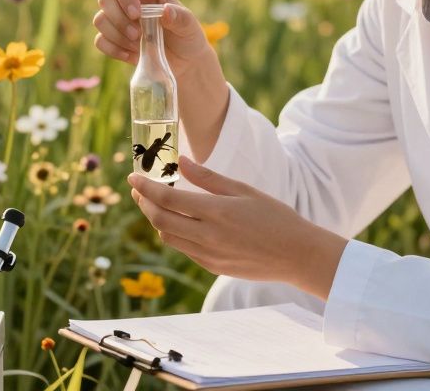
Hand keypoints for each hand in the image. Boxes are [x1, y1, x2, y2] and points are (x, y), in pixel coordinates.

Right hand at [93, 0, 215, 75]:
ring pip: (99, 20)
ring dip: (116, 35)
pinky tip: (130, 56)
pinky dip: (113, 49)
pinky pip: (99, 41)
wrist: (184, 63)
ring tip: (138, 46)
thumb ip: (180, 17)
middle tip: (137, 35)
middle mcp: (127, 0)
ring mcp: (118, 20)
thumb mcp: (190, 26)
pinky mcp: (113, 39)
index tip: (136, 14)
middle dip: (118, 19)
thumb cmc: (187, 38)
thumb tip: (165, 10)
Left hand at [127, 156, 346, 300]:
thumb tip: (181, 161)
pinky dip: (175, 233)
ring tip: (156, 203)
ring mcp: (208, 255)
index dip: (144, 187)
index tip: (132, 177)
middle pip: (159, 220)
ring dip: (157, 219)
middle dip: (144, 203)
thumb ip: (208, 178)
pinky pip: (184, 249)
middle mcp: (207, 236)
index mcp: (215, 212)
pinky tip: (180, 222)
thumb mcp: (242, 190)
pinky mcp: (212, 267)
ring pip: (168, 237)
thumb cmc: (274, 216)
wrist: (297, 255)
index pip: (166, 199)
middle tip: (138, 189)